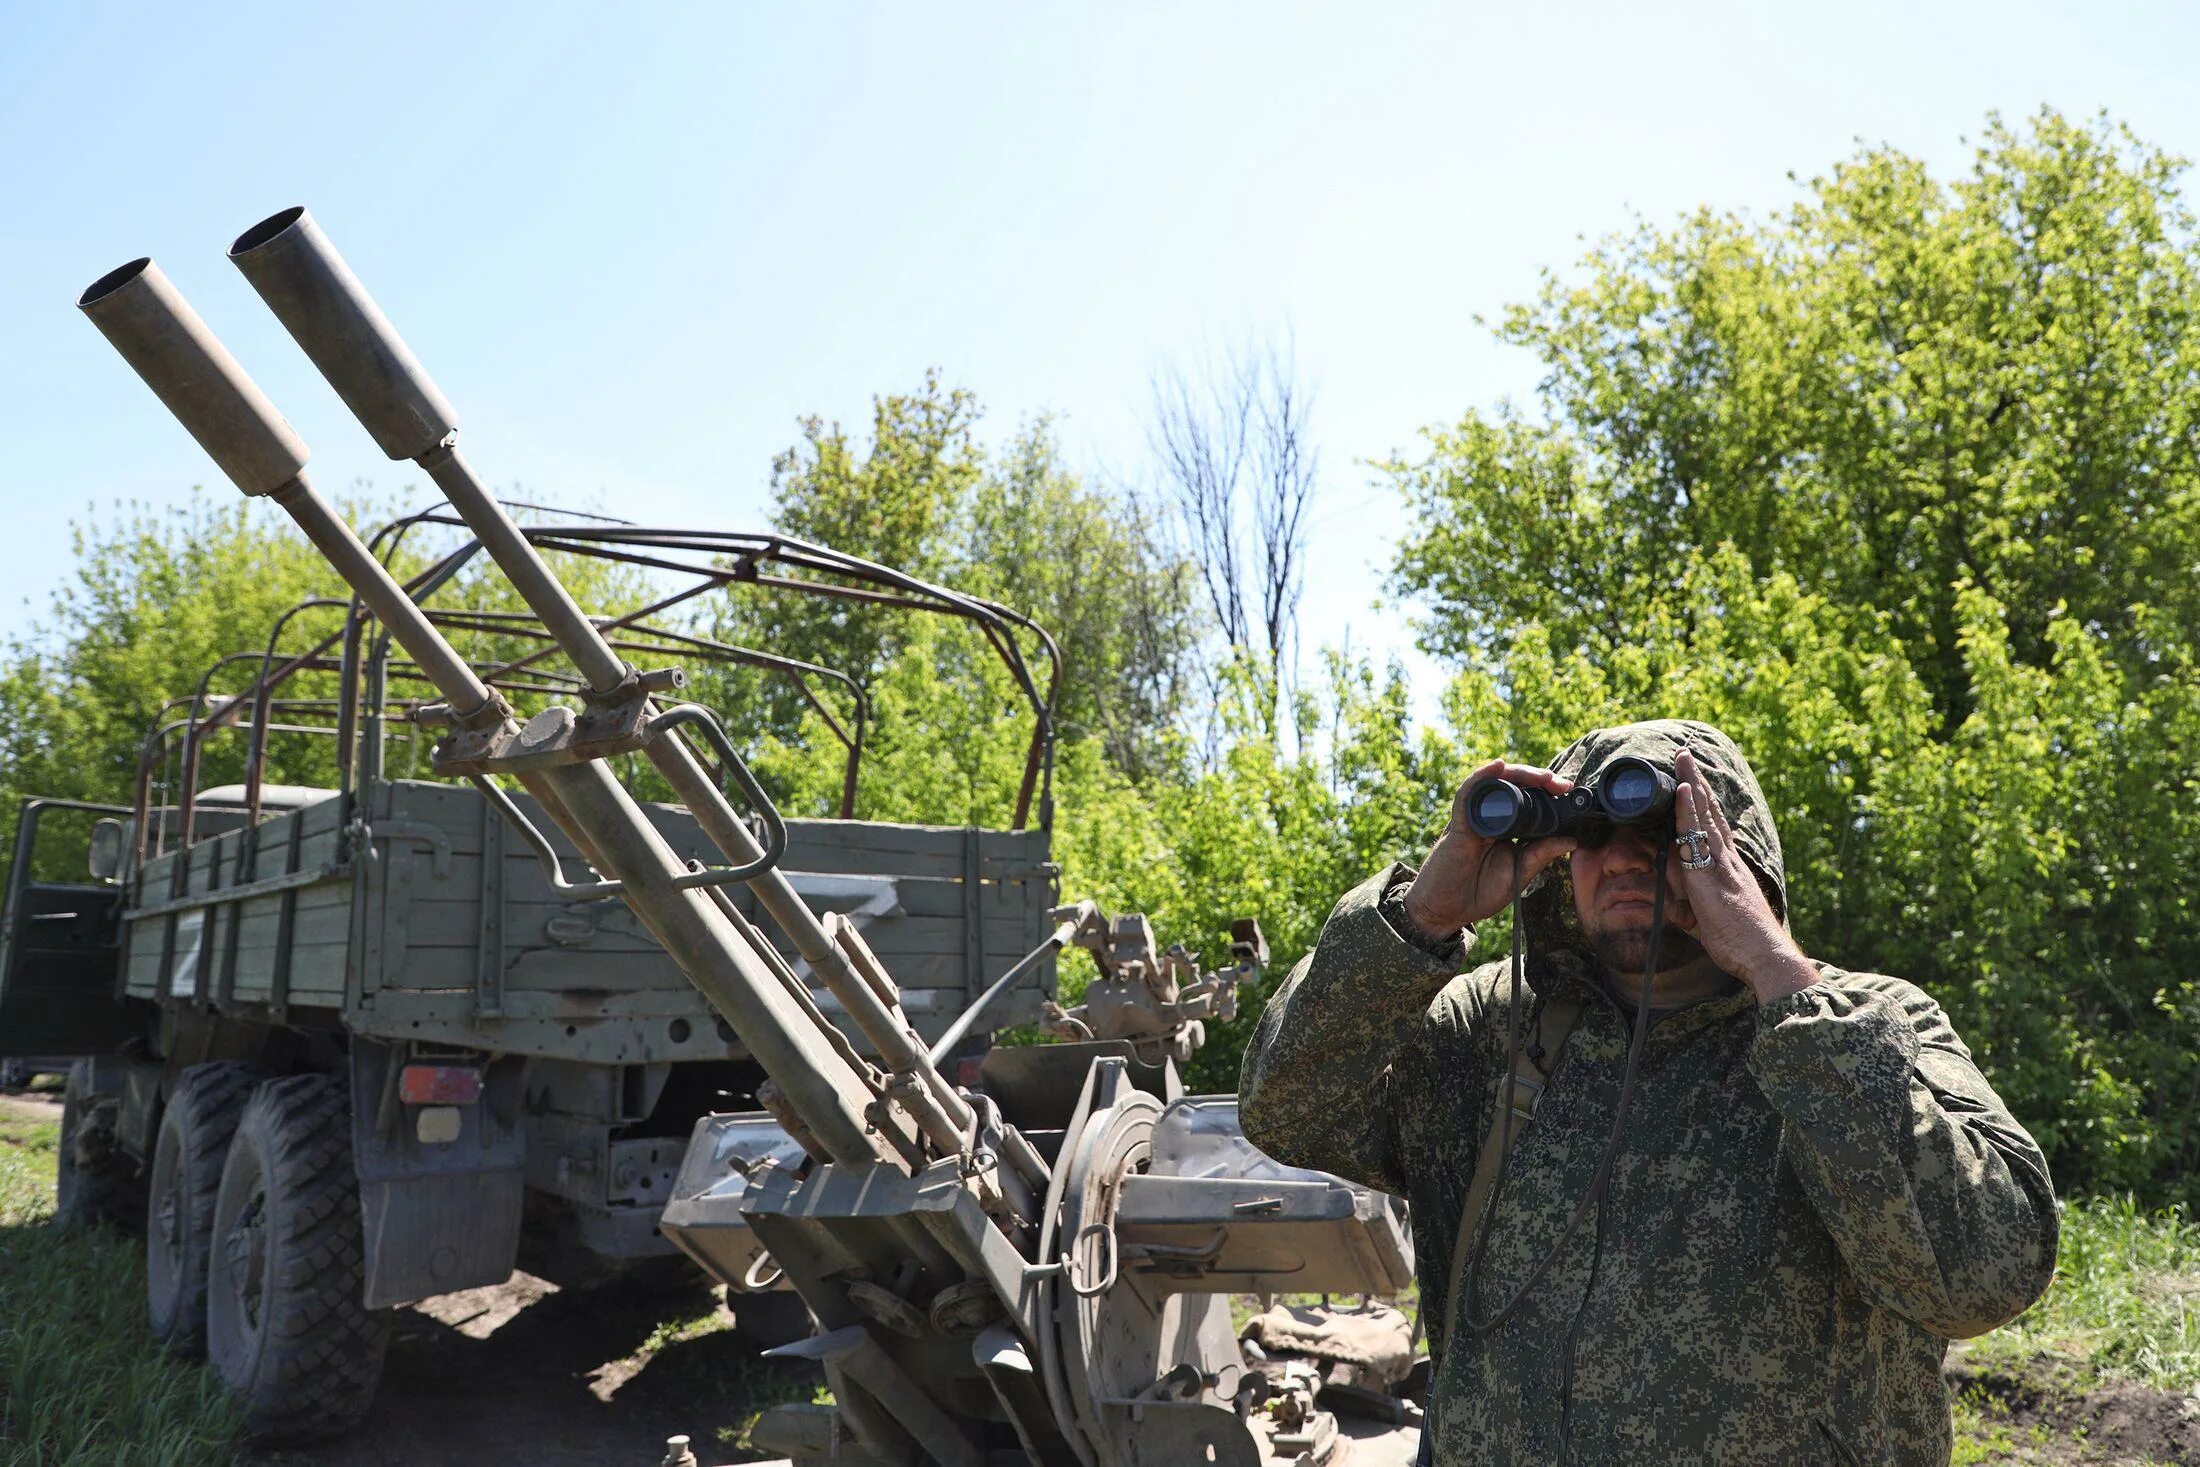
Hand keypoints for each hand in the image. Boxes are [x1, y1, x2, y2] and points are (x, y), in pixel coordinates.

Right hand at [1403, 760, 1579, 935]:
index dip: (1550, 794)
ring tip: (1543, 776)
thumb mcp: (1518, 875)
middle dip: (1540, 780)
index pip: (1530, 802)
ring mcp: (1475, 818)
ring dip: (1520, 774)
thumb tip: (1572, 840)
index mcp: (1509, 830)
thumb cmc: (1479, 893)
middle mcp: (1492, 818)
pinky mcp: (1458, 822)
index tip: (1570, 792)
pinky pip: (1468, 793)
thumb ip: (1540, 856)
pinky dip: (1481, 776)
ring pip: (1496, 783)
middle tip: (1563, 785)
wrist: (1445, 910)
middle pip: (1516, 786)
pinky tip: (1497, 766)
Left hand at [1670, 749, 1817, 1000]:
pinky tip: (1681, 788)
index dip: (1703, 805)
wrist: (1765, 956)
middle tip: (1685, 755)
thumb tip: (1683, 914)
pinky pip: (1696, 835)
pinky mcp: (1710, 872)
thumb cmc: (1743, 946)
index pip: (1714, 829)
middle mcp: (1728, 860)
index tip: (1694, 782)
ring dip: (1691, 783)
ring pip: (1703, 815)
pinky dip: (1688, 810)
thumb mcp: (1710, 926)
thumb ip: (1695, 914)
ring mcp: (1720, 863)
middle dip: (1696, 783)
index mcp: (1730, 870)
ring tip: (1682, 757)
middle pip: (1710, 813)